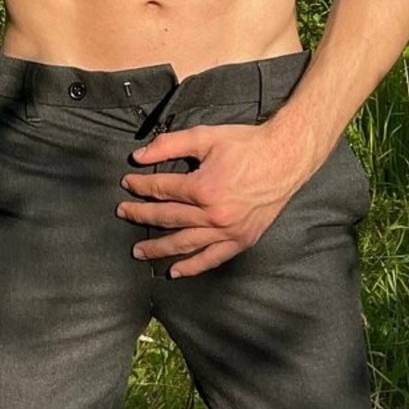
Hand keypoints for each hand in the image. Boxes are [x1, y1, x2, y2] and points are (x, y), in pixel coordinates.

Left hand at [115, 118, 318, 277]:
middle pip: (168, 218)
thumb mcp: (205, 136)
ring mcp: (228, 231)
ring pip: (185, 244)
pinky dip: (192, 266)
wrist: (285, 158)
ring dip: (159, 249)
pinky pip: (212, 258)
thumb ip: (169, 145)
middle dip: (141, 215)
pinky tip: (175, 271)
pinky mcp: (242, 240)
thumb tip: (139, 156)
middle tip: (122, 213)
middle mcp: (213, 215)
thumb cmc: (246, 144)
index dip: (141, 186)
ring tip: (139, 251)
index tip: (127, 183)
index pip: (161, 189)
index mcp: (203, 188)